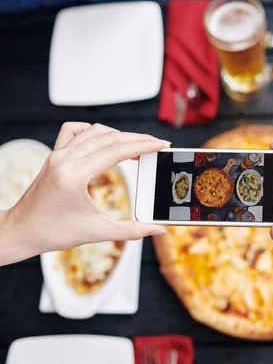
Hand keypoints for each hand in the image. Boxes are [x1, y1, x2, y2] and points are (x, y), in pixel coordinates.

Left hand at [1, 122, 168, 264]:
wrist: (20, 231)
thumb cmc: (52, 233)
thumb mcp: (97, 232)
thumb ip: (132, 231)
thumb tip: (159, 230)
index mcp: (73, 175)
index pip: (115, 151)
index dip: (142, 146)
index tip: (160, 145)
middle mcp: (64, 159)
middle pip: (109, 137)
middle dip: (137, 139)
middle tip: (156, 145)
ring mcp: (57, 155)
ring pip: (94, 132)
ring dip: (119, 135)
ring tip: (136, 145)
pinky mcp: (54, 155)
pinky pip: (74, 131)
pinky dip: (93, 131)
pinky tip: (105, 140)